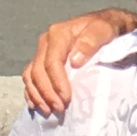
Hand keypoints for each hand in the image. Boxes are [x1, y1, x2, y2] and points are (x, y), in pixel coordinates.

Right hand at [21, 9, 135, 118]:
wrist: (106, 24)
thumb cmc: (107, 28)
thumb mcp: (104, 29)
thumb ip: (92, 41)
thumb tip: (74, 61)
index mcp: (58, 34)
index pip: (52, 62)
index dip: (57, 83)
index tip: (66, 99)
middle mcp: (46, 42)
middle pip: (38, 71)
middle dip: (47, 93)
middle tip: (60, 109)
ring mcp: (42, 52)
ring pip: (30, 76)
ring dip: (38, 95)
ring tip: (49, 111)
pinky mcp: (42, 60)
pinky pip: (30, 78)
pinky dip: (31, 92)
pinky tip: (36, 105)